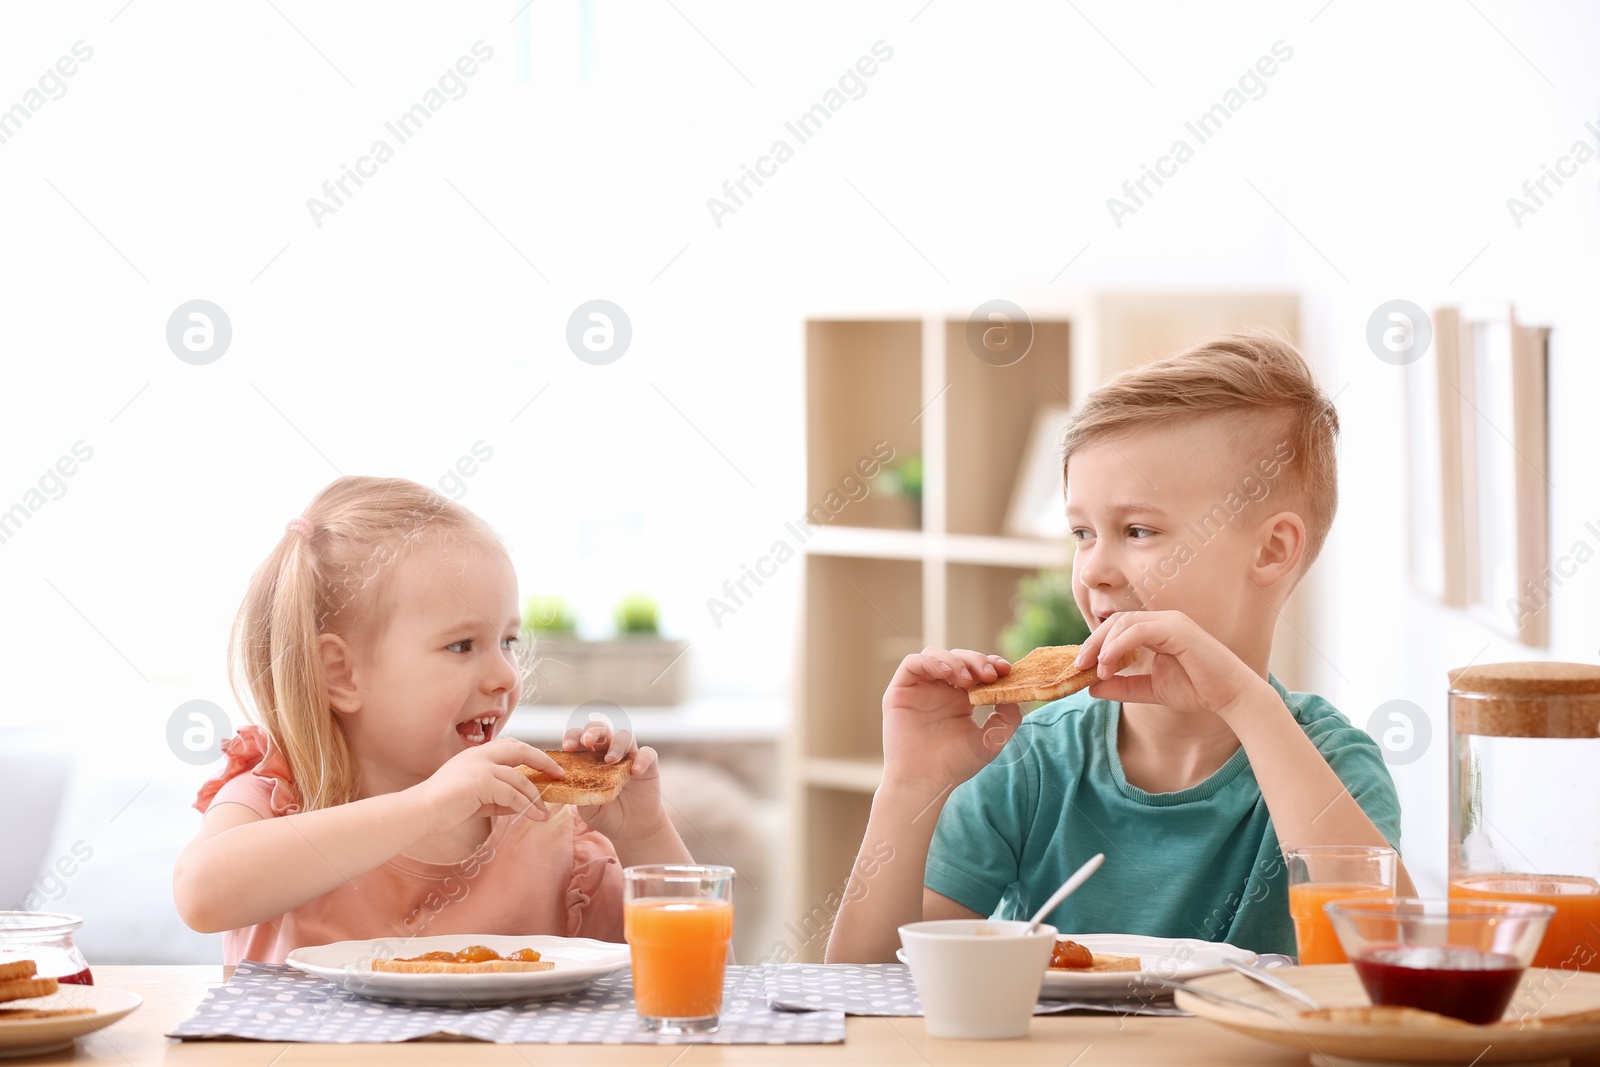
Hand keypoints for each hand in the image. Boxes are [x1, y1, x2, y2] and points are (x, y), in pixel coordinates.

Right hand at [410, 738, 558, 836]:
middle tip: (559, 775)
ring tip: (544, 812)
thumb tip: (522, 805)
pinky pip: (512, 794)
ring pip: (519, 778)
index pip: (512, 746)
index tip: (549, 767)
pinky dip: (526, 806)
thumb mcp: (477, 798)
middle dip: (543, 761)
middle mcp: (480, 754)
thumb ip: (498, 797)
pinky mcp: (480, 782)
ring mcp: (480, 766)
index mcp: (477, 754)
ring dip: (535, 796)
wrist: (421, 812)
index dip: (533, 754)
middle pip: (521, 750)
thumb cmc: (445, 806)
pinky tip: (533, 816)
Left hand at [560, 723, 667, 842]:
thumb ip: (581, 794)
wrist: (631, 829)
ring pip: (625, 736)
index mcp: (590, 758)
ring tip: (610, 761)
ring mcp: (629, 756)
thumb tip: (567, 783)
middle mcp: (609, 752)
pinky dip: (642, 759)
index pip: (580, 738)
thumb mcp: (587, 809)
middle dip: (593, 731)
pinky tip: (635, 772)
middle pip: (602, 729)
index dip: (573, 736)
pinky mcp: (648, 765)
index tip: (567, 747)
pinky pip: (648, 753)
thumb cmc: (606, 815)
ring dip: (616, 744)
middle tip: (587, 742)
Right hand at [881, 647, 1018, 791]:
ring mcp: (919, 689)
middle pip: (958, 658)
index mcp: (960, 699)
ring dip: (955, 660)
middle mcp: (939, 690)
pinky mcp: (900, 690)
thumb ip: (1008, 718)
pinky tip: (946, 673)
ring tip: (967, 680)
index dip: (991, 663)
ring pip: (935, 654)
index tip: (1006, 670)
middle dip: (977, 660)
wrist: (924, 782)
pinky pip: (912, 663)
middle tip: (989, 674)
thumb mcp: (991, 741)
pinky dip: (931, 661)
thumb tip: (1015, 694)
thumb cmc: (954, 765)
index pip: (976, 669)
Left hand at [1074, 610, 1265, 715]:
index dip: (1095, 644)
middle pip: (1116, 621)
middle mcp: (1162, 620)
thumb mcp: (1150, 690)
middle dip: (1093, 642)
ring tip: (1098, 670)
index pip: (1117, 627)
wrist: (1230, 696)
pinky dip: (1119, 644)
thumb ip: (1123, 687)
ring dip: (1105, 645)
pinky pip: (1139, 630)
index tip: (1080, 666)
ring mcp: (1171, 621)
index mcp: (1156, 630)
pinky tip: (1110, 662)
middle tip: (1079, 665)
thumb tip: (1091, 688)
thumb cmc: (1196, 689)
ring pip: (1125, 622)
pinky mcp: (1178, 629)